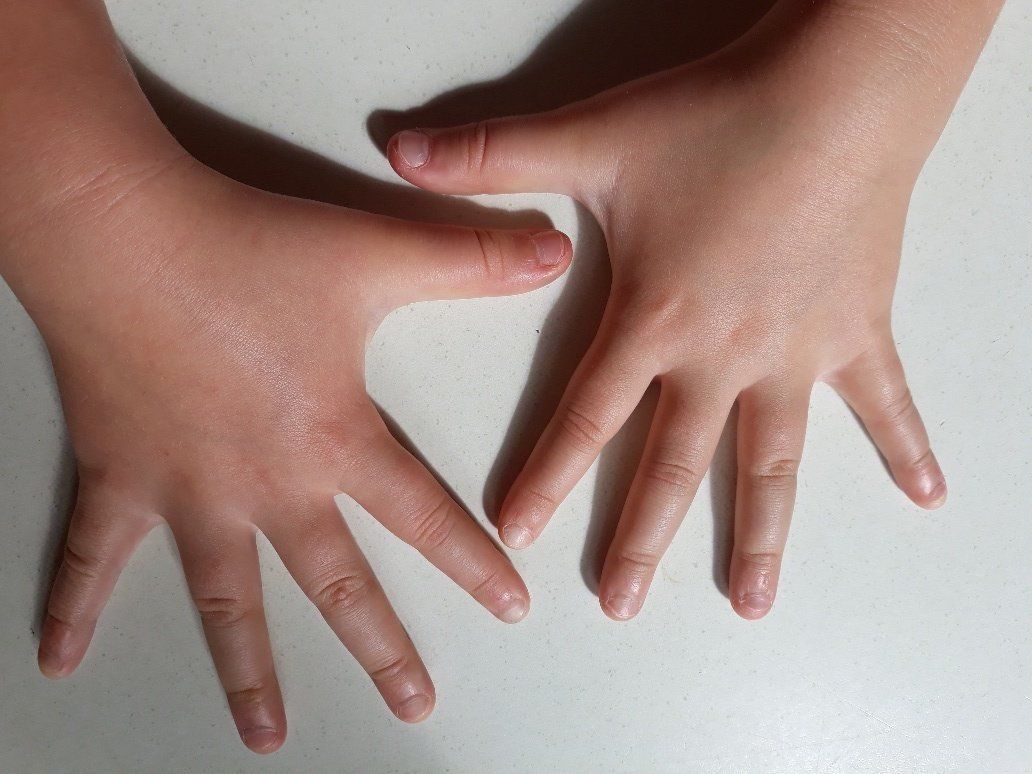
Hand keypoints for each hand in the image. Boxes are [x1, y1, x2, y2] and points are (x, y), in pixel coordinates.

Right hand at [12, 154, 569, 750]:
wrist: (122, 232)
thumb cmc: (245, 248)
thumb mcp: (375, 253)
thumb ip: (471, 261)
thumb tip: (554, 251)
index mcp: (332, 441)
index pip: (423, 518)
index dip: (473, 564)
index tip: (509, 610)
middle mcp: (266, 485)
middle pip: (338, 586)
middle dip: (383, 649)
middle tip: (415, 704)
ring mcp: (189, 491)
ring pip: (225, 600)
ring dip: (248, 671)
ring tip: (267, 734)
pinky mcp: (118, 475)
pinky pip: (93, 555)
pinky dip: (72, 605)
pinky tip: (58, 657)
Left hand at [384, 4, 965, 622]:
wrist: (835, 93)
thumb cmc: (716, 120)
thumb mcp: (592, 140)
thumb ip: (492, 157)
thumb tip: (397, 150)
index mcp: (654, 319)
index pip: (587, 416)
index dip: (547, 476)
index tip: (517, 537)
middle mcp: (722, 356)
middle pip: (674, 465)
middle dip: (641, 538)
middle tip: (620, 604)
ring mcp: (795, 353)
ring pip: (773, 463)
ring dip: (762, 536)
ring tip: (751, 602)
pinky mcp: (856, 332)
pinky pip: (885, 401)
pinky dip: (906, 446)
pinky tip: (927, 495)